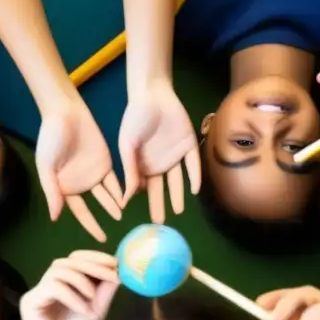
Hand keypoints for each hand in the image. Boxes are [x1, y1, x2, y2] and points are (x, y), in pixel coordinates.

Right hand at [20, 251, 119, 319]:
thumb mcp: (97, 308)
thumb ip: (105, 288)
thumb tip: (118, 268)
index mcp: (62, 283)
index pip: (75, 259)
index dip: (95, 257)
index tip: (115, 262)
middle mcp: (47, 284)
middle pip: (67, 261)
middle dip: (92, 265)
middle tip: (111, 273)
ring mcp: (37, 292)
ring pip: (58, 271)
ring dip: (81, 281)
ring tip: (93, 298)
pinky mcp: (30, 302)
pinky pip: (52, 288)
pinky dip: (71, 296)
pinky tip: (83, 309)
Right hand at [36, 98, 124, 241]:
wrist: (65, 113)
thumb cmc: (51, 139)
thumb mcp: (47, 167)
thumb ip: (52, 192)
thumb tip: (54, 218)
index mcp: (65, 187)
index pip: (80, 212)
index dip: (90, 225)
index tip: (101, 239)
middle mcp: (81, 183)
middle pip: (96, 207)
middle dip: (104, 219)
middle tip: (117, 232)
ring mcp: (94, 172)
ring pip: (108, 194)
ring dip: (116, 206)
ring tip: (125, 217)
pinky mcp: (106, 161)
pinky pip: (116, 180)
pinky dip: (123, 190)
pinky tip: (131, 199)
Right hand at [118, 78, 200, 223]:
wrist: (152, 95)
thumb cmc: (135, 119)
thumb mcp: (127, 146)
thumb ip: (128, 172)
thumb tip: (125, 200)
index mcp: (143, 164)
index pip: (144, 188)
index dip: (144, 202)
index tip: (143, 220)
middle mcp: (159, 163)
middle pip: (161, 189)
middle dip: (160, 205)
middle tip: (160, 224)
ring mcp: (175, 155)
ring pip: (177, 180)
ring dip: (178, 195)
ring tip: (178, 211)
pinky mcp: (189, 145)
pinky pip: (192, 164)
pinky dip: (194, 177)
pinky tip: (194, 190)